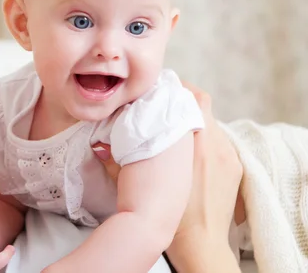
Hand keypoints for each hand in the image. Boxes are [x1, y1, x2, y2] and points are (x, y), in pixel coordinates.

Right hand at [93, 82, 242, 266]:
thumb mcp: (136, 182)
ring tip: (175, 128)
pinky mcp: (235, 167)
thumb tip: (97, 143)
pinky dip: (206, 137)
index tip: (161, 90)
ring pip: (211, 121)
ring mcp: (228, 155)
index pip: (190, 96)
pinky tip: (190, 149)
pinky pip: (220, 139)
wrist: (200, 244)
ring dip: (194, 119)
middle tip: (165, 104)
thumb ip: (114, 159)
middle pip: (202, 103)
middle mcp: (214, 143)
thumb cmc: (167, 214)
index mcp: (190, 142)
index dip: (175, 88)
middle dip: (183, 99)